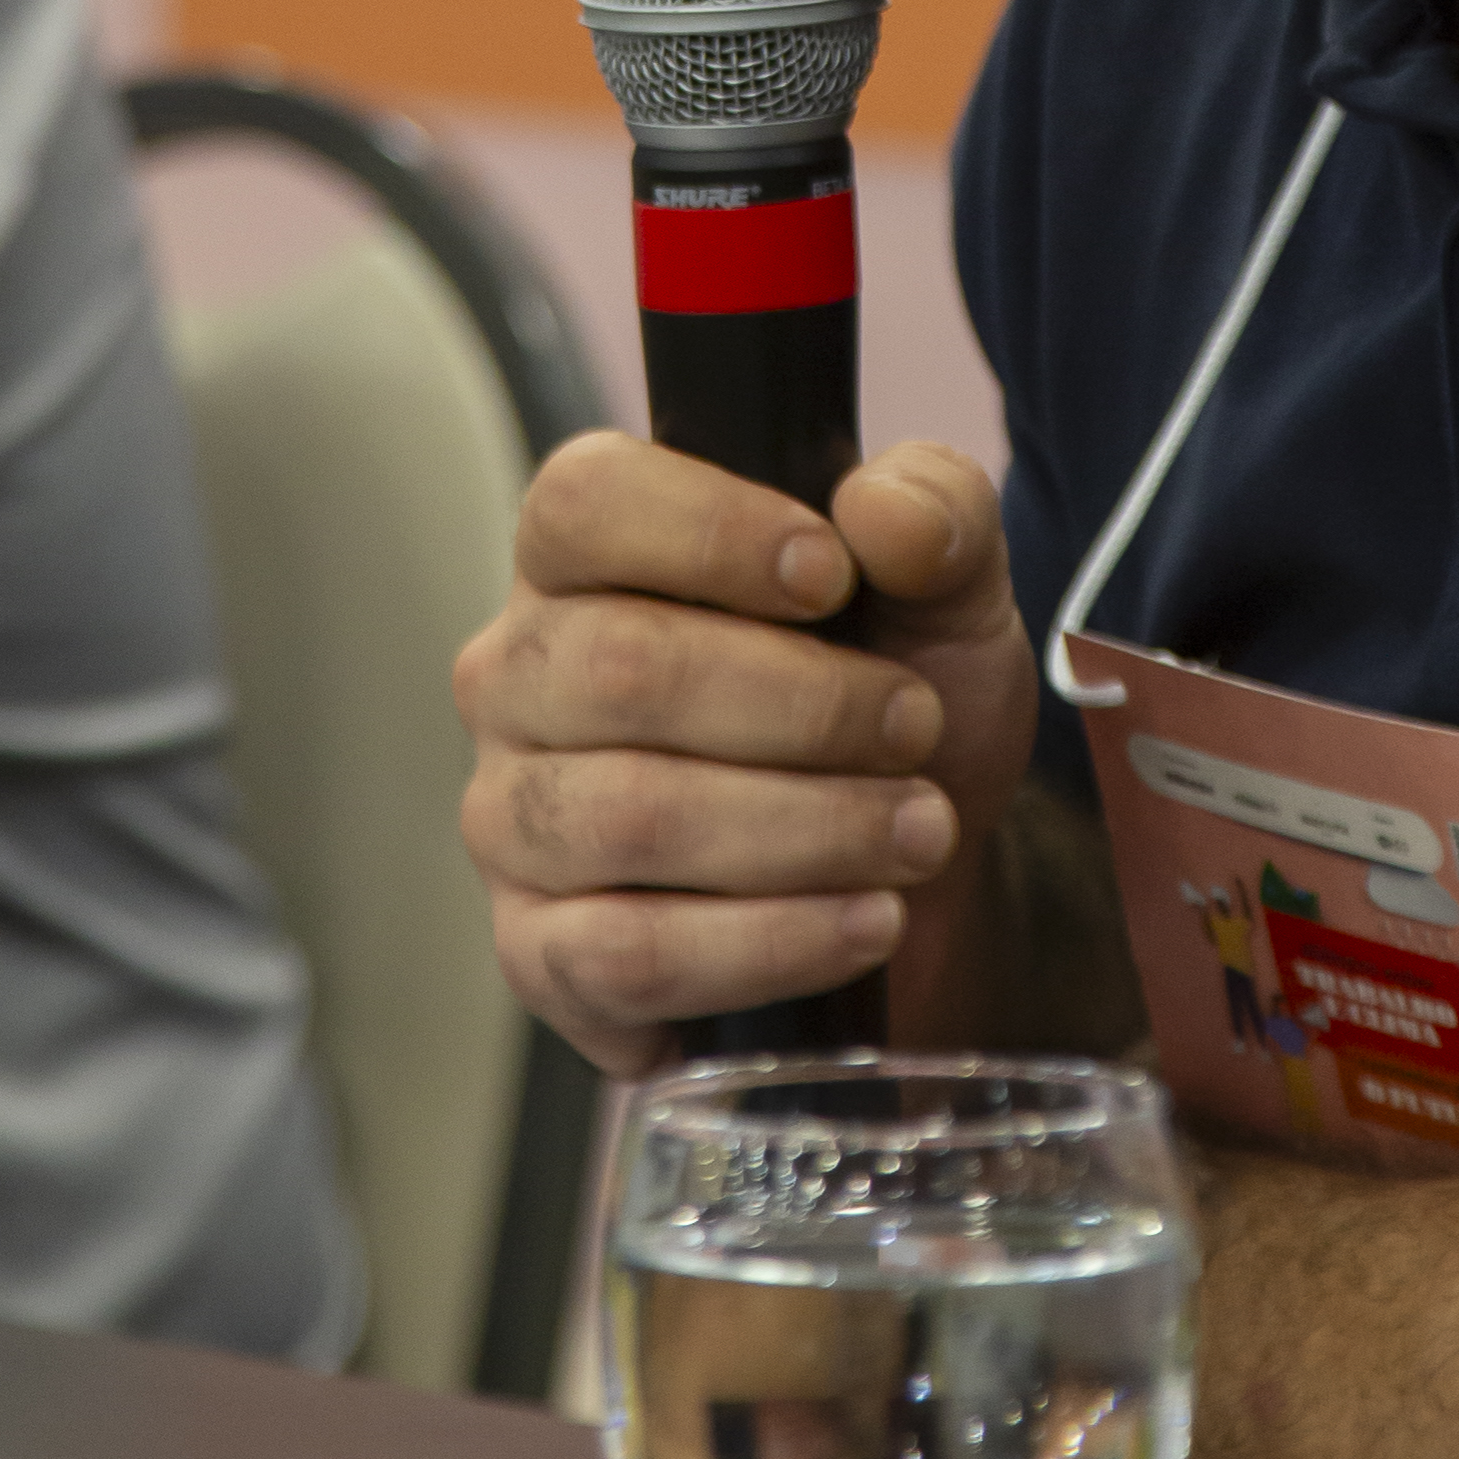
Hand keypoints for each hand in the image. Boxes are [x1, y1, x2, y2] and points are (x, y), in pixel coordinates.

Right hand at [454, 431, 1037, 1074]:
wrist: (911, 875)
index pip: (585, 505)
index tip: (833, 576)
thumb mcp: (944, 590)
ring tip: (916, 831)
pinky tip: (864, 920)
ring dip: (806, 828)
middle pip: (619, 667)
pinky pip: (629, 954)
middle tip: (915, 726)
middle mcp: (518, 676)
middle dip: (802, 705)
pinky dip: (771, 941)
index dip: (711, 533)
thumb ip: (933, 513)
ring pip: (630, 817)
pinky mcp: (539, 952)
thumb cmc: (890, 702)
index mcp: (583, 554)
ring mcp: (513, 818)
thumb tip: (881, 512)